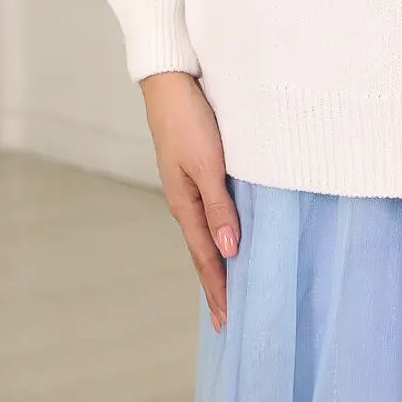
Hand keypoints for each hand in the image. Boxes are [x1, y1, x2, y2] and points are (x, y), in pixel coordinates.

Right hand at [140, 71, 239, 333]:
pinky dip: (220, 230)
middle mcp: (187, 198)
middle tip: (227, 317)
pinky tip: (229, 233)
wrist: (171, 81)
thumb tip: (230, 250)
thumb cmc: (190, 120)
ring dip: (219, 259)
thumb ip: (219, 205)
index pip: (206, 256)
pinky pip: (211, 209)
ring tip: (230, 284)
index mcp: (185, 203)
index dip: (218, 288)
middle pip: (204, 249)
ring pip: (208, 230)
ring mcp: (190, 183)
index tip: (227, 320)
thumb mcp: (207, 164)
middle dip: (216, 283)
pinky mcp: (198, 166)